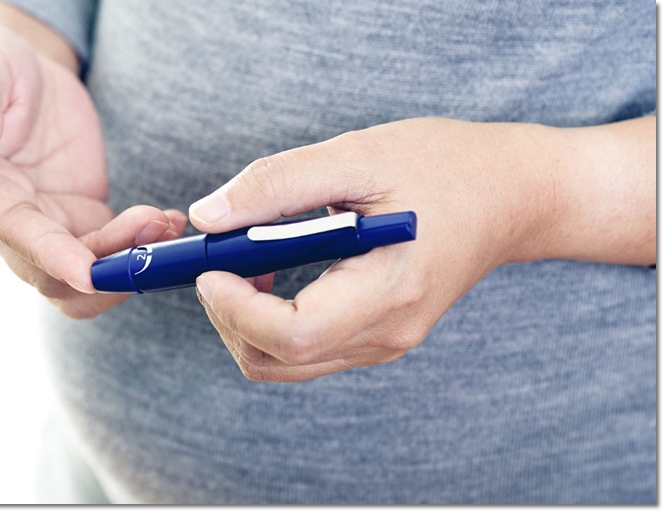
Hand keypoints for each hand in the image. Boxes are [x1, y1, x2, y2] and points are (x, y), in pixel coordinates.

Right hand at [0, 19, 185, 318]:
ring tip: (168, 225)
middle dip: (105, 263)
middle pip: (50, 270)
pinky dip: (141, 246)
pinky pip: (108, 253)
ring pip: (83, 274)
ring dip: (128, 263)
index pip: (11, 232)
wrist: (17, 71)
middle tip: (156, 229)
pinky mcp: (76, 222)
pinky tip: (170, 222)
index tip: (89, 273)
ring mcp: (40, 227)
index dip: (51, 256)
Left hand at [188, 117, 590, 381]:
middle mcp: (387, 333)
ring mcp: (385, 343)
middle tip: (216, 259)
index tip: (208, 263)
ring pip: (286, 363)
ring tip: (244, 261)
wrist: (512, 196)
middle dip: (228, 315)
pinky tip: (273, 274)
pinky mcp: (379, 336)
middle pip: (278, 360)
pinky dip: (270, 320)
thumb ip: (279, 184)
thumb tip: (207, 217)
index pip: (293, 335)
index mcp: (389, 291)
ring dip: (245, 320)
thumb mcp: (360, 156)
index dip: (234, 307)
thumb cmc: (445, 166)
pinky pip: (307, 349)